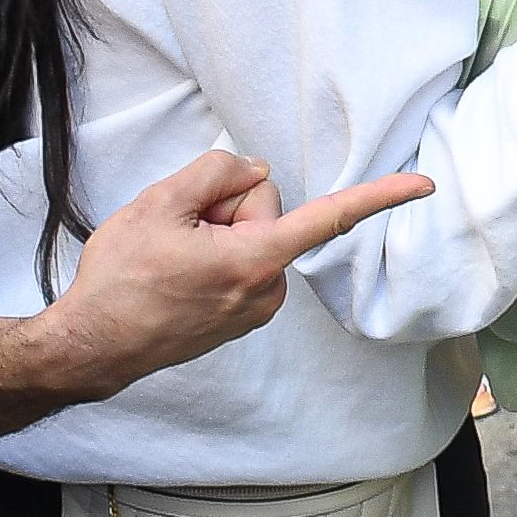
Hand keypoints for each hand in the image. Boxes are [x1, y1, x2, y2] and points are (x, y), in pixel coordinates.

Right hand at [39, 147, 431, 395]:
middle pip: (267, 211)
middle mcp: (265, 291)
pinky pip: (240, 262)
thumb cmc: (119, 279)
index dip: (380, 197)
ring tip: (169, 259)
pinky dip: (213, 256)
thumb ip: (217, 173)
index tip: (427, 185)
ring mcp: (254, 309)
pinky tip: (174, 274)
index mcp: (254, 261)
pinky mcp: (240, 318)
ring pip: (251, 237)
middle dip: (226, 208)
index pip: (328, 219)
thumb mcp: (159, 203)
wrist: (90, 346)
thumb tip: (255, 171)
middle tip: (176, 232)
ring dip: (215, 234)